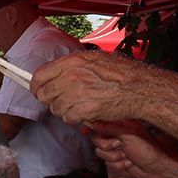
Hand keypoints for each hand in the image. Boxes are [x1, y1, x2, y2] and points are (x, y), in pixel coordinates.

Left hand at [30, 51, 157, 124]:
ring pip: (55, 108)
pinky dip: (74, 118)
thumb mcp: (94, 59)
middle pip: (44, 94)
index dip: (36, 86)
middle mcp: (72, 76)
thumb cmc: (121, 73)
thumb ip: (72, 66)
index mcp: (72, 62)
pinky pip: (68, 118)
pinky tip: (85, 113)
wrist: (140, 88)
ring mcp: (78, 93)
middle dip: (50, 100)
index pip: (39, 75)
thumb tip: (54, 74)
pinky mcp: (85, 110)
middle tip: (62, 101)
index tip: (39, 91)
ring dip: (64, 110)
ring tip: (78, 106)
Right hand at [85, 120, 177, 177]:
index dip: (92, 127)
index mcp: (121, 125)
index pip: (100, 123)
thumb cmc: (148, 149)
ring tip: (127, 157)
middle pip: (97, 140)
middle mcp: (118, 135)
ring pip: (101, 154)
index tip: (85, 131)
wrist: (159, 170)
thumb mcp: (127, 134)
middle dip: (107, 145)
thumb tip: (90, 120)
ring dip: (114, 158)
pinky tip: (129, 165)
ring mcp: (118, 149)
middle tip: (120, 146)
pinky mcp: (118, 162)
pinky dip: (118, 166)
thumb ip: (107, 127)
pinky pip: (107, 165)